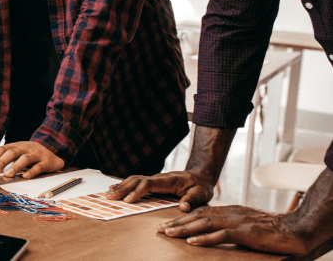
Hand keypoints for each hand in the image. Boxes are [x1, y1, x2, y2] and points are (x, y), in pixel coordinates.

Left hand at [0, 141, 63, 178]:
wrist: (53, 151)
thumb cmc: (31, 152)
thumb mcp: (15, 150)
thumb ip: (0, 153)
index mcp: (16, 146)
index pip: (2, 149)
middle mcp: (25, 148)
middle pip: (12, 152)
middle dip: (2, 161)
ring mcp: (36, 154)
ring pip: (25, 159)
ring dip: (15, 166)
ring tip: (7, 174)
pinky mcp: (46, 162)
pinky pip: (39, 167)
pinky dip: (32, 172)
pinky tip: (25, 176)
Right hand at [106, 170, 213, 211]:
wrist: (199, 176)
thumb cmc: (200, 186)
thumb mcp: (201, 194)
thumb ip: (192, 200)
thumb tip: (183, 207)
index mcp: (168, 180)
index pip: (148, 184)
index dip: (137, 191)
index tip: (128, 201)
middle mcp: (158, 177)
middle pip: (136, 180)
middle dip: (122, 189)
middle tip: (110, 198)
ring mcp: (154, 179)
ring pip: (133, 179)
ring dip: (120, 186)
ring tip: (108, 194)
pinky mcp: (152, 181)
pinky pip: (135, 181)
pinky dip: (123, 185)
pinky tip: (115, 189)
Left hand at [157, 205, 313, 254]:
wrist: (292, 229)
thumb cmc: (269, 228)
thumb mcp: (244, 222)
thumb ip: (228, 224)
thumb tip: (213, 230)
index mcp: (228, 210)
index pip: (200, 212)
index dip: (182, 218)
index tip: (167, 223)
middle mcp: (228, 213)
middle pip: (197, 217)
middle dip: (177, 223)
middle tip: (160, 229)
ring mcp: (235, 222)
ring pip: (204, 224)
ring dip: (185, 230)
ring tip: (169, 234)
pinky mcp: (244, 232)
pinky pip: (221, 235)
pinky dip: (205, 238)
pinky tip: (192, 242)